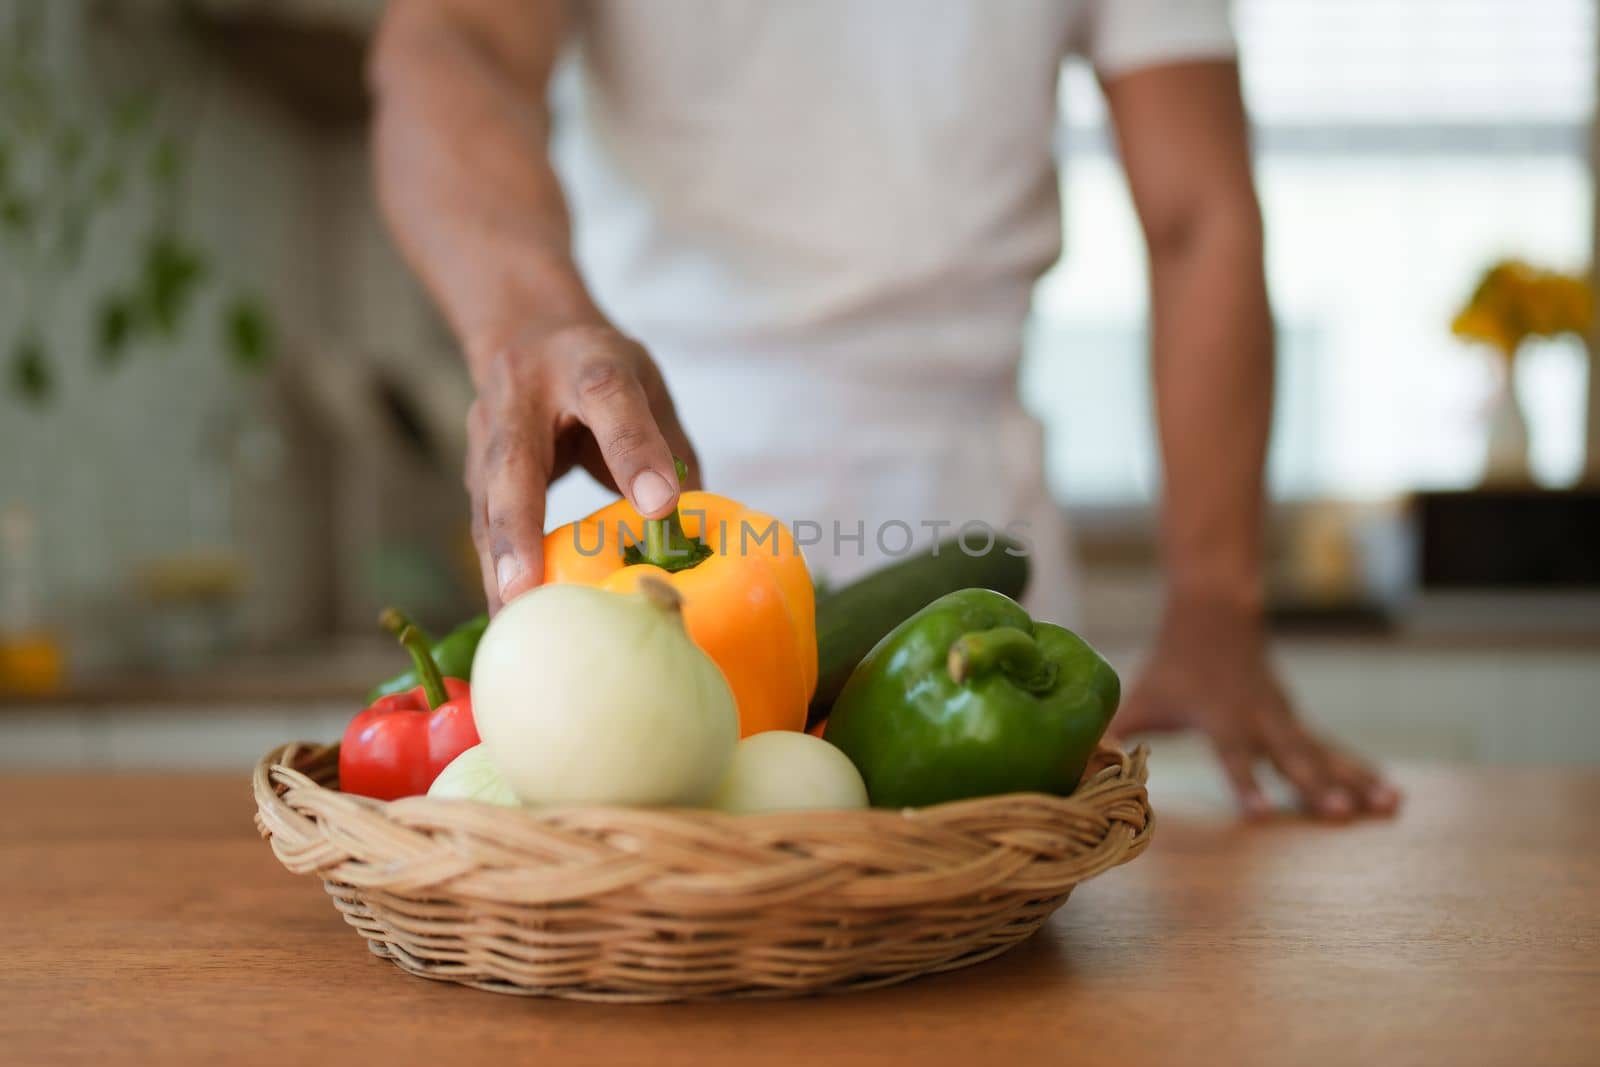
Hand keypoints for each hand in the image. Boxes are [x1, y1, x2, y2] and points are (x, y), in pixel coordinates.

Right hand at [464, 323, 697, 610]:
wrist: (527, 334)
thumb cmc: (601, 372)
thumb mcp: (646, 386)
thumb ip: (668, 450)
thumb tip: (697, 529)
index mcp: (586, 364)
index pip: (611, 400)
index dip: (634, 451)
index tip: (661, 506)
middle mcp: (523, 395)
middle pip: (515, 464)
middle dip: (518, 530)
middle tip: (523, 589)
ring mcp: (486, 432)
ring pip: (486, 505)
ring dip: (496, 567)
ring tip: (512, 623)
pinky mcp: (473, 471)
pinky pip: (482, 527)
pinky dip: (493, 574)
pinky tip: (506, 619)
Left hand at [1115, 598, 1400, 819]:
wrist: (1216, 612)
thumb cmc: (1173, 663)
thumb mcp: (1141, 696)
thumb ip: (1116, 732)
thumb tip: (1082, 760)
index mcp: (1220, 718)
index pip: (1232, 755)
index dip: (1243, 783)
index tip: (1258, 814)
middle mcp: (1259, 720)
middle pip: (1291, 756)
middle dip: (1314, 787)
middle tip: (1339, 815)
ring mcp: (1283, 719)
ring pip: (1324, 753)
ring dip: (1356, 780)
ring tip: (1389, 805)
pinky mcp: (1295, 721)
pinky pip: (1333, 750)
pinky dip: (1361, 771)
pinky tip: (1389, 795)